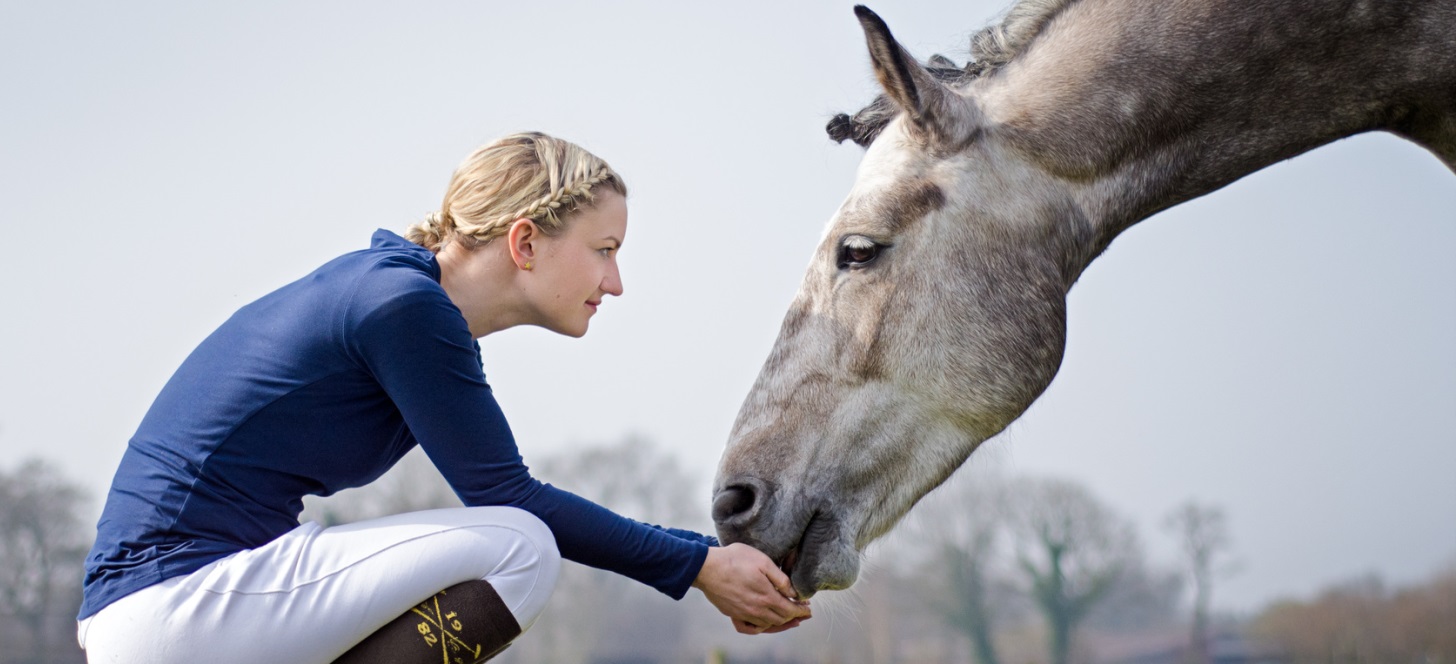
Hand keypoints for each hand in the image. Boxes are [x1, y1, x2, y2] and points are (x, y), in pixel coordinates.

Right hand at [692, 543, 811, 634]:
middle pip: (781, 619)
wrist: (707, 567)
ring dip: (780, 623)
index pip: (790, 610)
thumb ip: (780, 578)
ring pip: (767, 625)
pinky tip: (763, 625)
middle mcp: (757, 610)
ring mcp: (743, 614)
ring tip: (788, 619)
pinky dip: (760, 628)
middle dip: (795, 617)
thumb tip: (794, 593)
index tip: (809, 609)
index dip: (801, 610)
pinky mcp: (733, 613)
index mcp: (767, 597)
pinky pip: (749, 628)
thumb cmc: (735, 560)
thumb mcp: (763, 561)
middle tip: (803, 614)